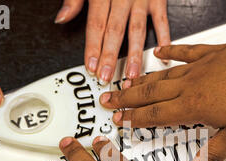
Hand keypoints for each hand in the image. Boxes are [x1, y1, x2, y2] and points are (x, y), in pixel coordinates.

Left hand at [55, 0, 169, 84]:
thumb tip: (61, 19)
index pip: (95, 25)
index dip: (93, 47)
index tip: (91, 66)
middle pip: (115, 30)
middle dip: (110, 56)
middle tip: (107, 76)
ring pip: (137, 29)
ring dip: (134, 54)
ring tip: (132, 73)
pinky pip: (161, 18)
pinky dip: (164, 36)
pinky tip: (162, 53)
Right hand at [99, 41, 225, 160]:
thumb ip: (213, 155)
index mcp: (194, 106)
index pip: (156, 115)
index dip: (136, 119)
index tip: (120, 120)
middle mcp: (191, 85)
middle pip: (151, 93)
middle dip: (128, 99)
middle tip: (108, 100)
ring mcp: (200, 67)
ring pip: (163, 74)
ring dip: (142, 80)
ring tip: (125, 83)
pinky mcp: (212, 53)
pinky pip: (186, 52)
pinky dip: (171, 52)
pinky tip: (159, 51)